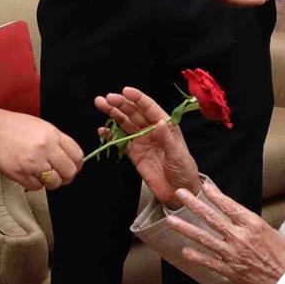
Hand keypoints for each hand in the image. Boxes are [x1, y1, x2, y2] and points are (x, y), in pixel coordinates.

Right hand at [0, 109, 83, 191]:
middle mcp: (45, 148)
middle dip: (66, 176)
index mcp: (52, 134)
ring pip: (55, 182)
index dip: (77, 164)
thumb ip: (56, 141)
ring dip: (51, 182)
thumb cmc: (10, 127)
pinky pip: (37, 187)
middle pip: (69, 172)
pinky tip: (29, 174)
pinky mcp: (20, 174)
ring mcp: (33, 162)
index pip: (77, 155)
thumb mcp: (39, 126)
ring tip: (42, 174)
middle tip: (60, 175)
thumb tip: (70, 158)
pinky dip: (35, 184)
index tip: (72, 166)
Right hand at [93, 87, 201, 206]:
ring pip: (125, 123)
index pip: (150, 108)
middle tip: (107, 98)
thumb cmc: (184, 171)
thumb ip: (167, 139)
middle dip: (120, 104)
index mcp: (166, 126)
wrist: (178, 192)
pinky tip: (102, 130)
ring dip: (113, 113)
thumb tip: (158, 123)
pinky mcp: (134, 153)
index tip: (126, 91)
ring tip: (101, 104)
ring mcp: (142, 140)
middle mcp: (152, 130)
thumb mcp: (178, 155)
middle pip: (134, 113)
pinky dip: (110, 135)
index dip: (138, 99)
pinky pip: (120, 141)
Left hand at [167, 181, 284, 283]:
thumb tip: (235, 216)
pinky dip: (195, 257)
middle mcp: (240, 237)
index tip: (204, 186)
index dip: (214, 194)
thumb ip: (250, 224)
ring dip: (186, 229)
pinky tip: (184, 251)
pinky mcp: (230, 270)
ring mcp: (233, 254)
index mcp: (253, 224)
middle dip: (193, 204)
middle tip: (179, 194)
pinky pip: (208, 261)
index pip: (229, 205)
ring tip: (171, 221)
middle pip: (211, 217)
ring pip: (204, 238)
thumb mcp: (270, 232)